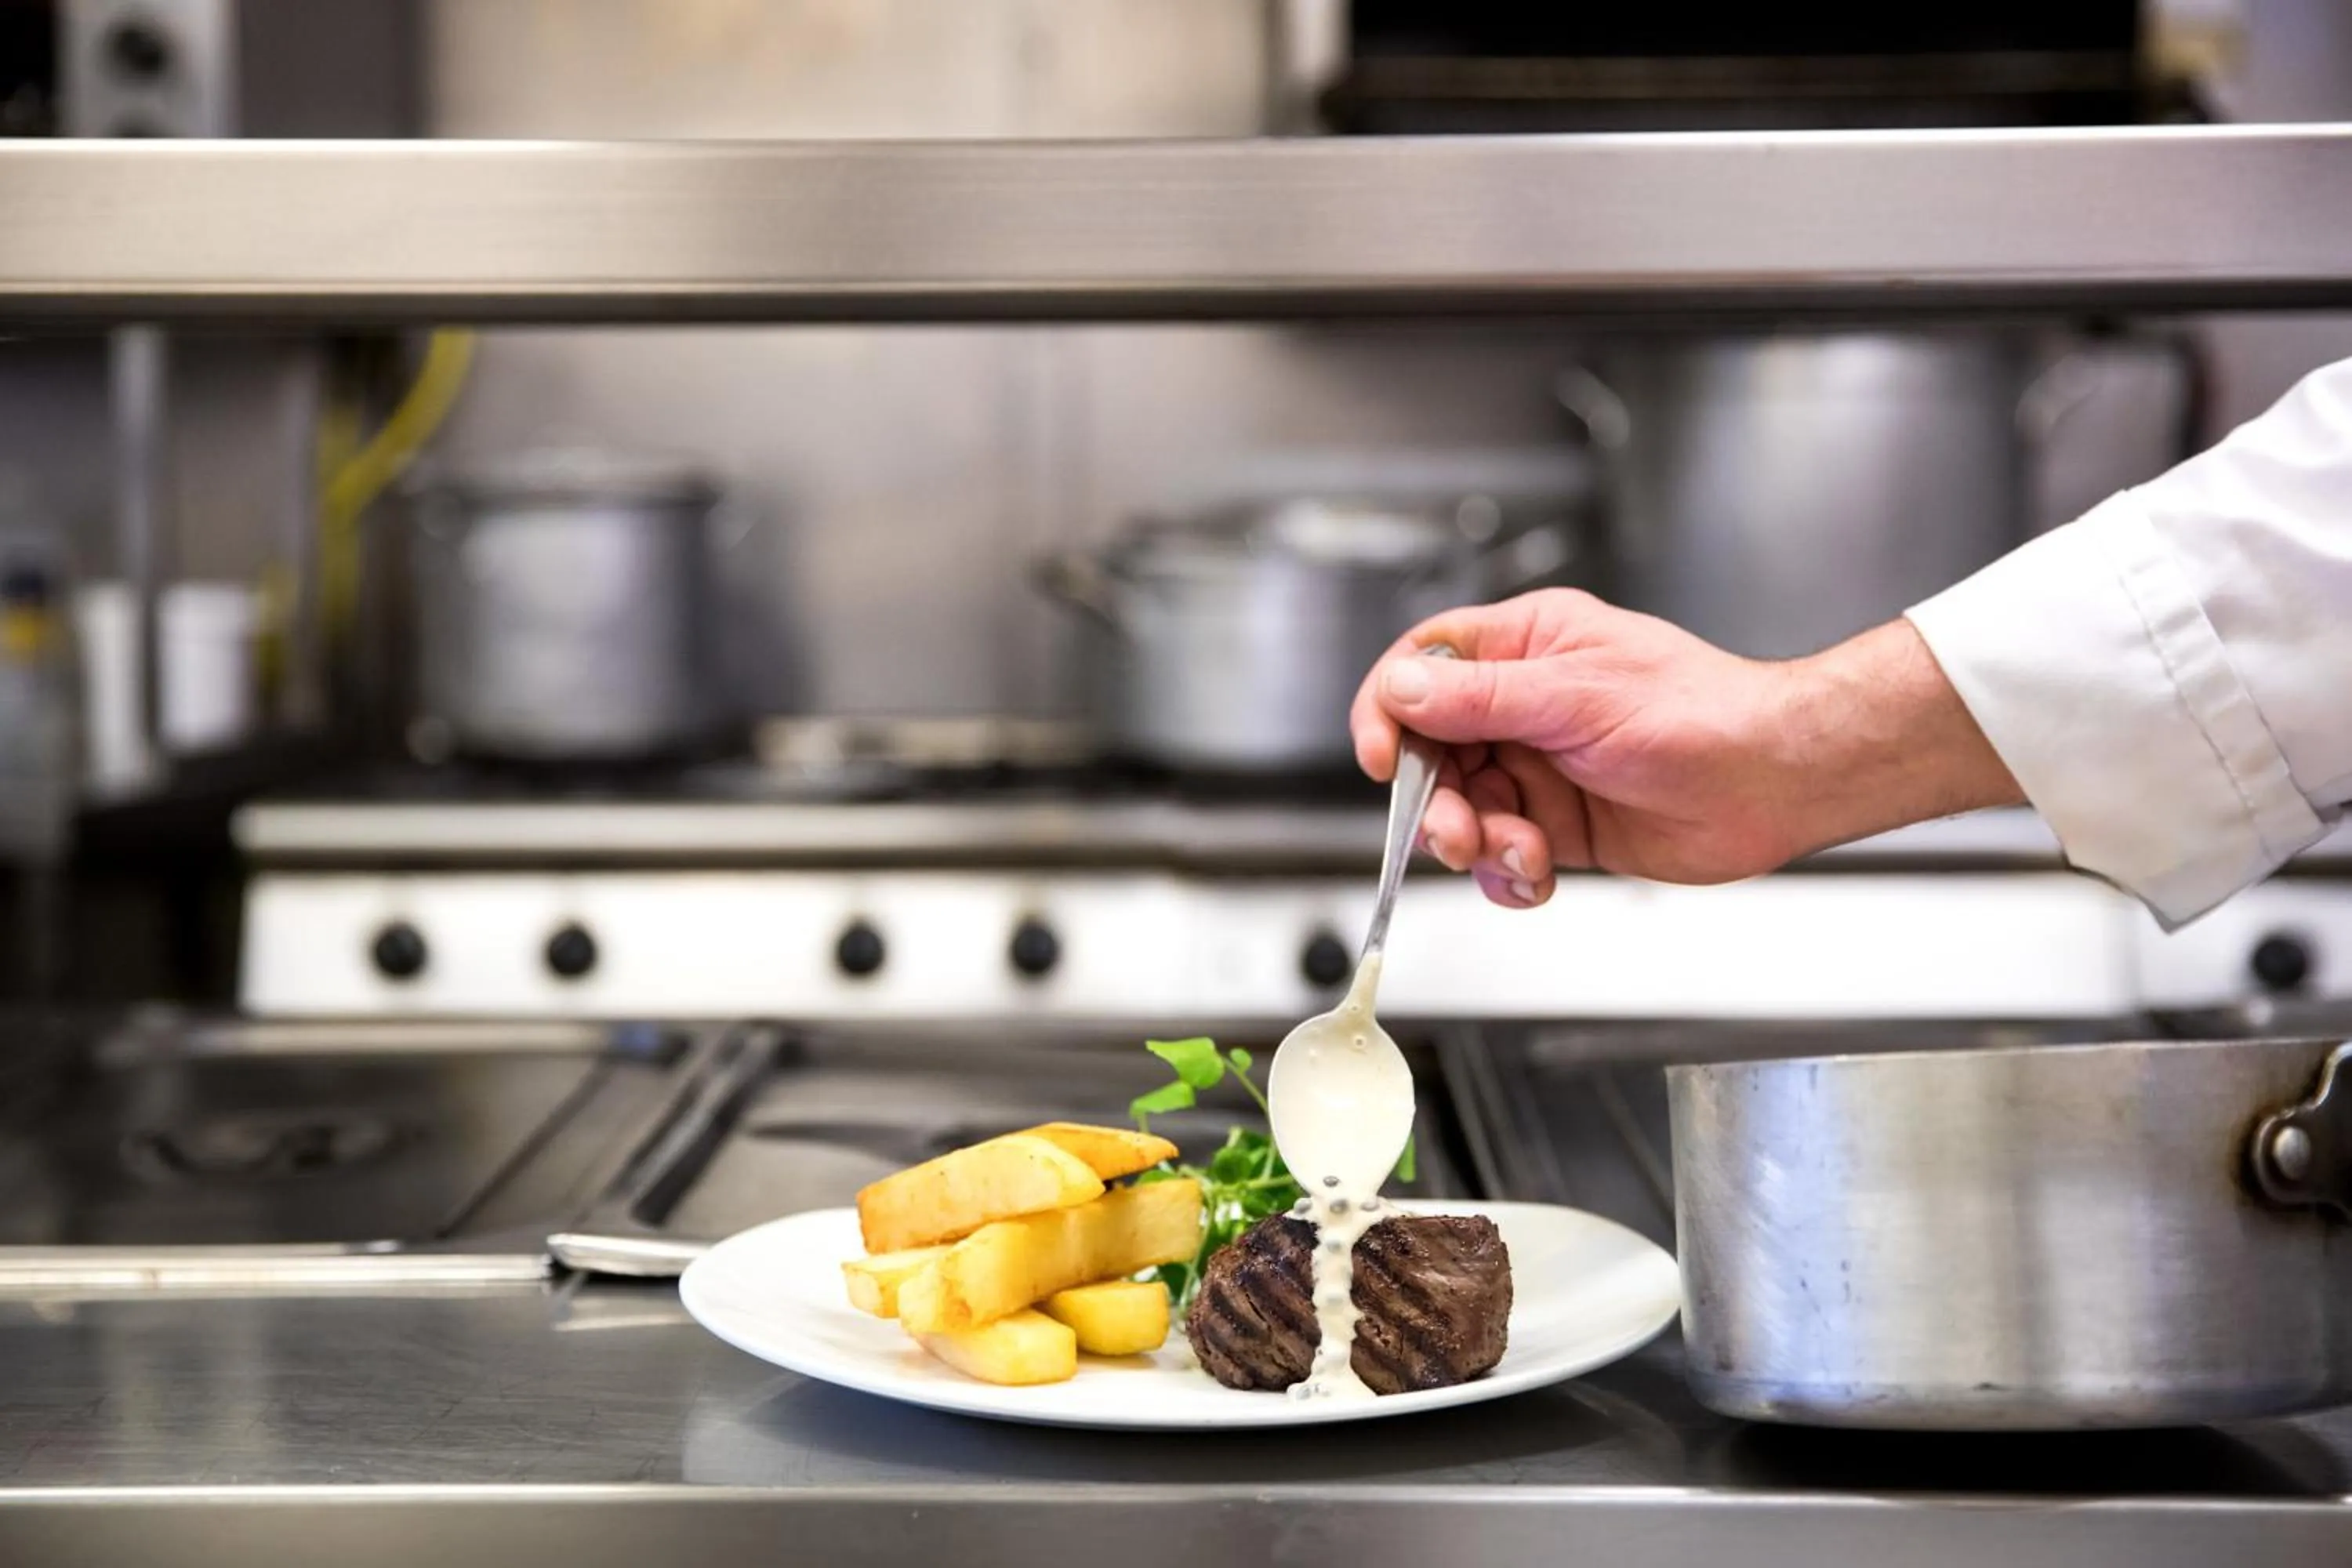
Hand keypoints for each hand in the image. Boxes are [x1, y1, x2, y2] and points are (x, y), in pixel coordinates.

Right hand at [1349, 589, 2022, 907]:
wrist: (1773, 782)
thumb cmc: (1700, 715)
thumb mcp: (1575, 696)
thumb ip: (1479, 698)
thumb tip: (1401, 690)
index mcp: (1526, 646)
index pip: (1423, 667)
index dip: (1390, 711)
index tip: (1384, 759)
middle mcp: (1524, 704)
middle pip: (1431, 751)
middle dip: (1435, 799)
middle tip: (1455, 831)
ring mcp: (1540, 766)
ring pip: (1461, 809)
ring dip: (1476, 842)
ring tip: (1519, 854)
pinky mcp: (1559, 824)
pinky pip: (1501, 853)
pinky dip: (1507, 874)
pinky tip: (1537, 875)